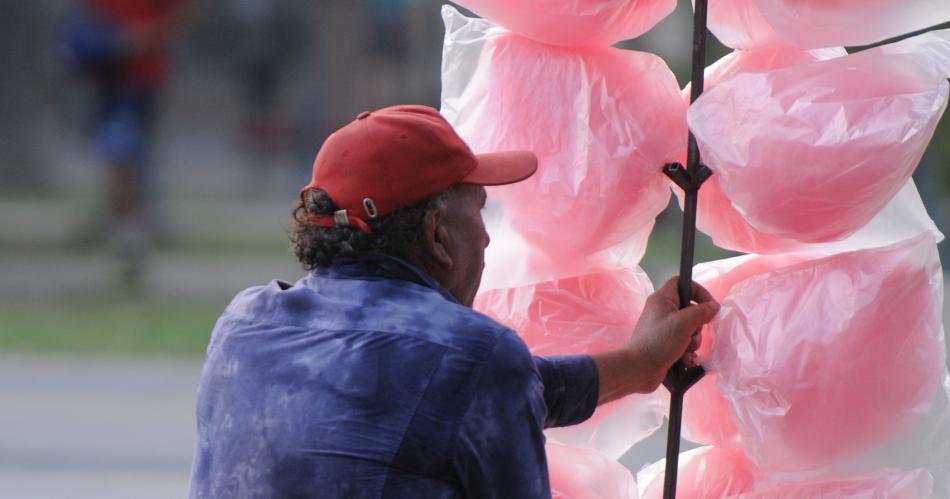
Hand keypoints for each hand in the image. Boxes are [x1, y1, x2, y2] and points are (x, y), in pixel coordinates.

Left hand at [625, 276, 719, 391]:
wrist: (639, 368)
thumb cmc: (659, 341)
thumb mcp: (684, 323)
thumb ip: (701, 312)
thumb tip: (714, 306)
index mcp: (662, 299)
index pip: (681, 281)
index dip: (697, 290)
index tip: (709, 304)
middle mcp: (663, 311)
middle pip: (690, 309)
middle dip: (697, 324)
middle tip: (691, 332)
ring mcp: (664, 329)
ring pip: (690, 329)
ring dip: (692, 341)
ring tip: (684, 349)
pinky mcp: (666, 344)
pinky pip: (684, 344)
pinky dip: (687, 352)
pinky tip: (685, 359)